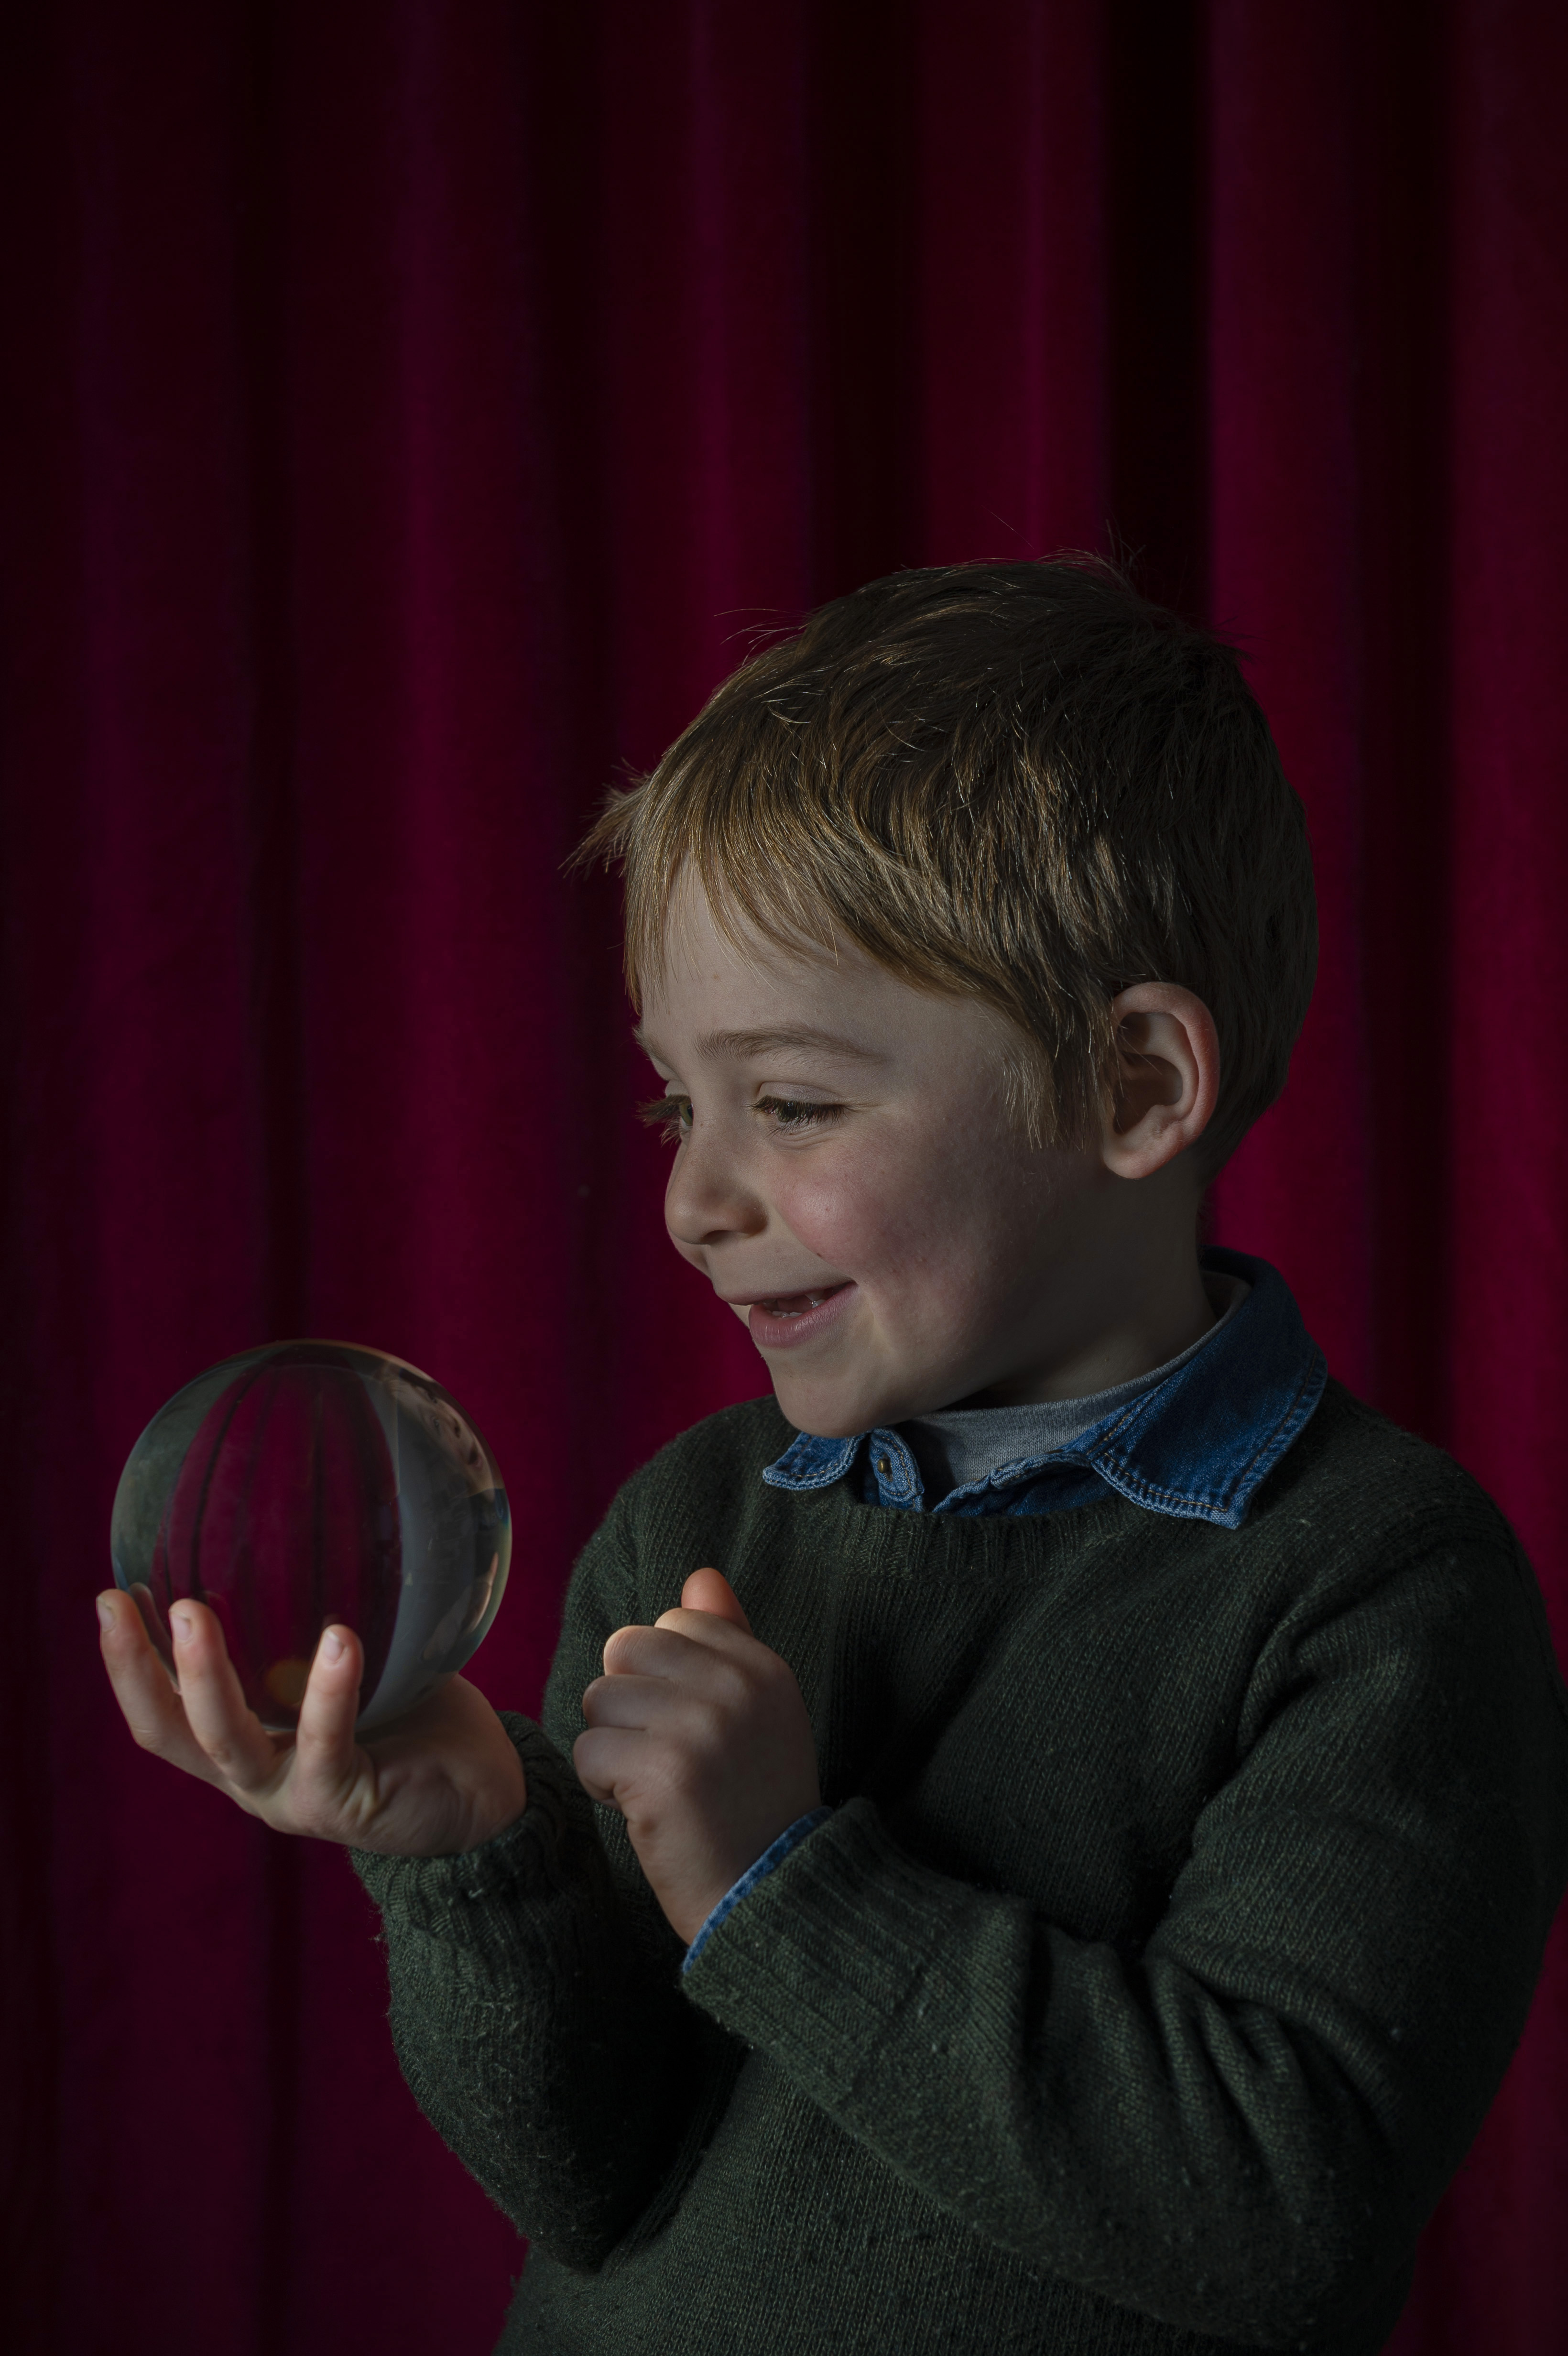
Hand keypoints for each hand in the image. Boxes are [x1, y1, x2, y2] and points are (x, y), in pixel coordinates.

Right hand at [97, 1589, 527, 1857]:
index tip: (112, 1597)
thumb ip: (316, 1626)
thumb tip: (304, 1530)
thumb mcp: (352, 1668)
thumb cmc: (414, 1716)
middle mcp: (252, 1776)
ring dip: (204, 1674)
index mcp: (245, 1744)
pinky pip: (326, 1744)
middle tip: (118, 1601)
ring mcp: (291, 1795)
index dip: (128, 1660)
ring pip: (226, 1740)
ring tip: (192, 1612)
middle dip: (135, 1666)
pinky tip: (340, 1641)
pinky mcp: (342, 1803)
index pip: (164, 1708)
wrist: (481, 1792)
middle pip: (168, 1730)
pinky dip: (328, 1692)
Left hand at [574, 1567, 819, 1944]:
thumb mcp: (760, 1712)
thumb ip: (728, 1639)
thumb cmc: (754, 1805)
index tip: (692, 1729)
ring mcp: (699, 1728)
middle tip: (665, 1758)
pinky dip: (601, 1788)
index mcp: (761, 1667)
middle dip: (627, 1705)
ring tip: (655, 1787)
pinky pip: (587, 1753)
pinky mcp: (661, 1774)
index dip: (663, 1679)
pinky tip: (643, 1813)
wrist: (772, 1898)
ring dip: (611, 1748)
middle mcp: (735, 1687)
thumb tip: (700, 1576)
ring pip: (599, 1698)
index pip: (672, 1624)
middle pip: (625, 1650)